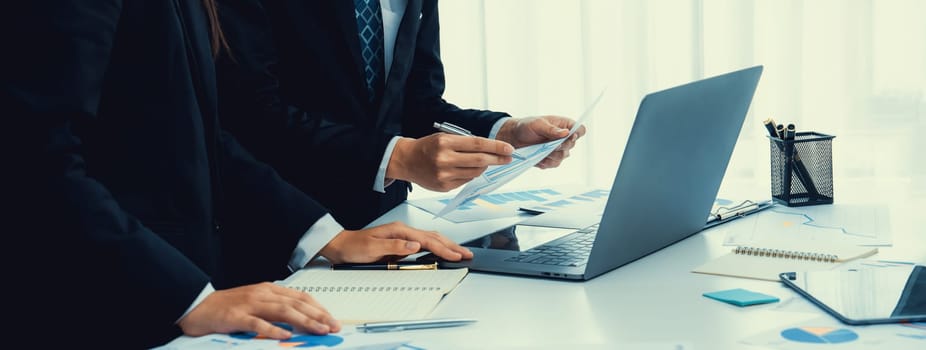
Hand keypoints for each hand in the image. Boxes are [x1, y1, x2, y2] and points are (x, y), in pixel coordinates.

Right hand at [178, 282, 340, 338]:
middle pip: (296, 303)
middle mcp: (262, 294)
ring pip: (283, 311)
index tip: (333, 319)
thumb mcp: (255, 304)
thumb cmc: (226, 307)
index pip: (300, 297)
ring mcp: (249, 304)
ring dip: (304, 321)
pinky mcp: (236, 316)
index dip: (319, 308)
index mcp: (269, 290)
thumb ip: (275, 310)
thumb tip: (299, 323)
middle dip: (318, 315)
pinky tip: (285, 335)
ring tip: (319, 330)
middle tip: (333, 327)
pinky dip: (273, 329)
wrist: (196, 305)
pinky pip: (257, 323)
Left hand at [319, 221, 473, 263]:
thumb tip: (415, 245)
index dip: (443, 248)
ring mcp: (403, 236)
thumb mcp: (372, 249)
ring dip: (446, 246)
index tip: (456, 255)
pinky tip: (442, 251)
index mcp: (399, 231)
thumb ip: (395, 247)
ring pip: (430, 239)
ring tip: (460, 252)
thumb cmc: (354, 247)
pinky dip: (436, 248)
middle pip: (433, 237)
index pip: (427, 240)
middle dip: (452, 245)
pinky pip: (423, 244)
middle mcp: (403, 231)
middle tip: (467, 254)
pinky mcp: (401, 243)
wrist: (341, 246)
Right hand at [387, 133, 513, 191]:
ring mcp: (444, 175)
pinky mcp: (444, 187)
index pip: (477, 144)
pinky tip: (466, 169)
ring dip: (484, 167)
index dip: (496, 147)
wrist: (407, 160)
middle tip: (508, 158)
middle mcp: (444, 159)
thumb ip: (465, 144)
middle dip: (498, 159)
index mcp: (445, 142)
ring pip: (475, 172)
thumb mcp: (444, 137)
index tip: (509, 149)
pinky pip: (466, 181)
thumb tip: (490, 151)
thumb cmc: (428, 147)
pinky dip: (471, 174)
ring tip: (485, 162)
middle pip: (480, 160)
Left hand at [496, 116, 586, 168]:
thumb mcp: (538, 124)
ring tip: (540, 150)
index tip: (569, 135)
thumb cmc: (528, 126)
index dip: (577, 134)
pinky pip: (553, 164)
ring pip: (562, 156)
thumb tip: (566, 133)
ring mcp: (559, 150)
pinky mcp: (552, 160)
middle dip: (561, 145)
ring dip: (552, 154)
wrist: (516, 137)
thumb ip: (551, 129)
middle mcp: (565, 139)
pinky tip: (537, 157)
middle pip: (572, 145)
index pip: (580, 130)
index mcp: (566, 125)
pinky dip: (545, 162)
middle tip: (550, 144)